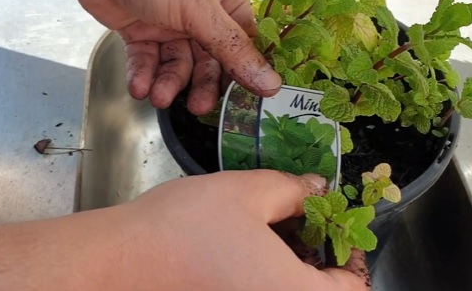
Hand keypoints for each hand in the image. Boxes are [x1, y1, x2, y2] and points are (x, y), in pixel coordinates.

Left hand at [60, 0, 280, 114]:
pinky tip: (139, 87)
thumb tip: (272, 85)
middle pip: (209, 59)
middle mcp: (200, 12)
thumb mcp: (201, 11)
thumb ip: (234, 51)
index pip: (242, 43)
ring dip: (168, 83)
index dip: (241, 71)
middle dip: (201, 83)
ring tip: (158, 96)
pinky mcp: (141, 31)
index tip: (240, 101)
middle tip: (196, 107)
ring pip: (177, 63)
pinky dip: (144, 75)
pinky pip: (148, 60)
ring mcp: (169, 23)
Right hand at [117, 170, 370, 289]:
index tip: (335, 225)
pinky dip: (268, 278)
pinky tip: (252, 250)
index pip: (353, 287)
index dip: (351, 252)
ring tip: (279, 230)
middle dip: (322, 259)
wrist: (117, 262)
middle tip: (306, 223)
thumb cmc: (184, 228)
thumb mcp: (249, 192)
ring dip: (296, 269)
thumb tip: (319, 190)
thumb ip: (294, 190)